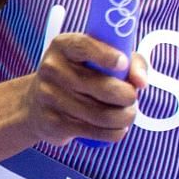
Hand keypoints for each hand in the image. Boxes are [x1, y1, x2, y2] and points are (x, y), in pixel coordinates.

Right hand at [23, 33, 149, 146]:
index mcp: (63, 46)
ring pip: (102, 114)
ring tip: (129, 114)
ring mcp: (50, 97)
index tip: (123, 64)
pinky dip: (114, 133)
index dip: (106, 56)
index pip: (84, 46)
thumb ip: (130, 62)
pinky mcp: (54, 123)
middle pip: (103, 87)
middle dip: (128, 96)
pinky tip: (119, 128)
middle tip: (133, 98)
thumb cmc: (80, 75)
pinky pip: (94, 132)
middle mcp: (52, 69)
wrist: (36, 104)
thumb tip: (142, 82)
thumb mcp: (100, 58)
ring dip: (125, 117)